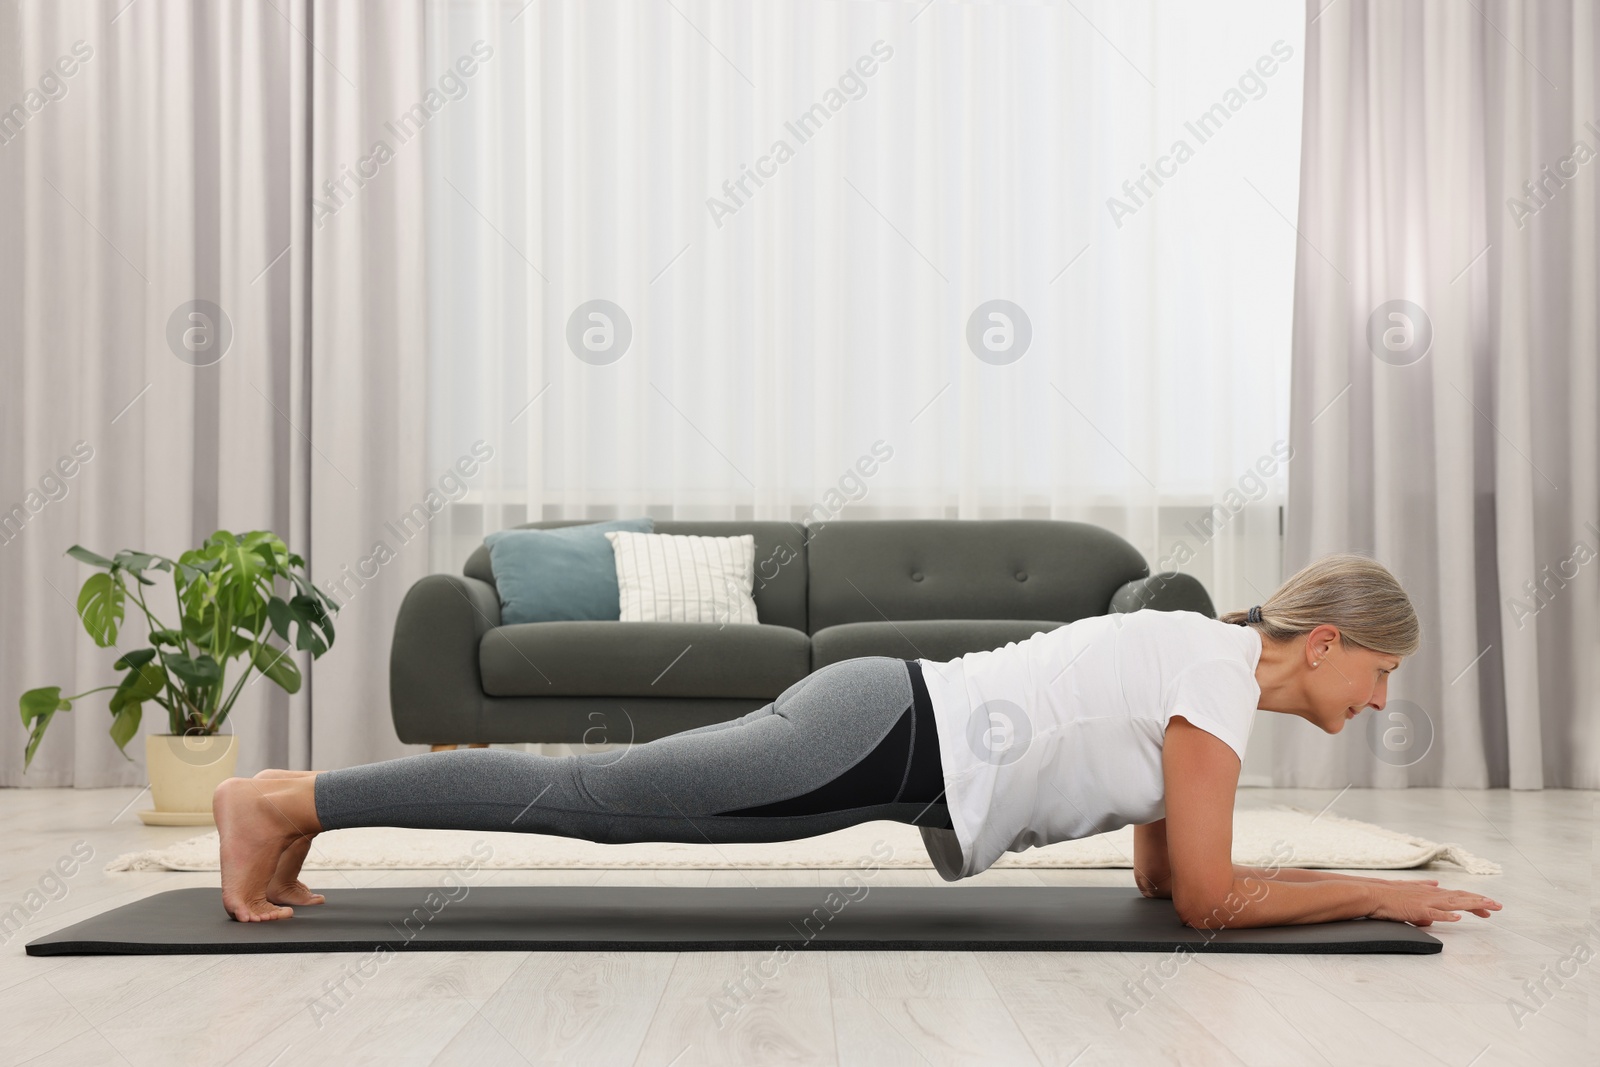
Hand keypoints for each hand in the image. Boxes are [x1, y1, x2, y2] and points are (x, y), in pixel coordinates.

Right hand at [1366, 881, 1502, 926]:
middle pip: (1461, 897)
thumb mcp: (1409, 889)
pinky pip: (1434, 914)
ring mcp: (1425, 902)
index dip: (1474, 900)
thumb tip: (1436, 883)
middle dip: (1481, 901)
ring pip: (1454, 903)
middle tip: (1499, 906)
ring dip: (1472, 905)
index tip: (1488, 906)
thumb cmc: (1388, 894)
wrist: (1372, 893)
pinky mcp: (1417, 910)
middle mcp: (1432, 895)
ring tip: (1488, 907)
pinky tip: (1458, 918)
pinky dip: (1447, 916)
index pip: (1457, 895)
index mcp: (1430, 892)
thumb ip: (1423, 887)